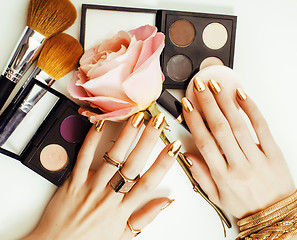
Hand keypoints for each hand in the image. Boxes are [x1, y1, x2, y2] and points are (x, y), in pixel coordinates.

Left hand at [22, 113, 179, 239]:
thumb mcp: (124, 235)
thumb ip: (145, 217)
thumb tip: (165, 201)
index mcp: (123, 209)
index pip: (149, 181)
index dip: (164, 162)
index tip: (174, 146)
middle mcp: (109, 195)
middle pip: (134, 163)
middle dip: (148, 139)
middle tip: (157, 122)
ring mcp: (91, 186)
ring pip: (112, 157)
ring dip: (126, 135)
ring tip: (136, 117)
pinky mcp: (73, 181)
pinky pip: (83, 157)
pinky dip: (91, 140)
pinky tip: (100, 125)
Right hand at [182, 76, 294, 218]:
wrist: (275, 215)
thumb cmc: (245, 205)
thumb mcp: (216, 197)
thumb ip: (200, 175)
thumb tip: (185, 155)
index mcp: (222, 176)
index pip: (204, 142)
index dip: (194, 121)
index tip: (187, 106)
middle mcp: (239, 165)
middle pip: (220, 129)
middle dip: (207, 104)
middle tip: (199, 87)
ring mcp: (257, 157)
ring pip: (238, 125)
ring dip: (225, 102)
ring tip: (216, 86)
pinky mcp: (273, 152)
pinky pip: (262, 127)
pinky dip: (251, 109)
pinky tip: (241, 96)